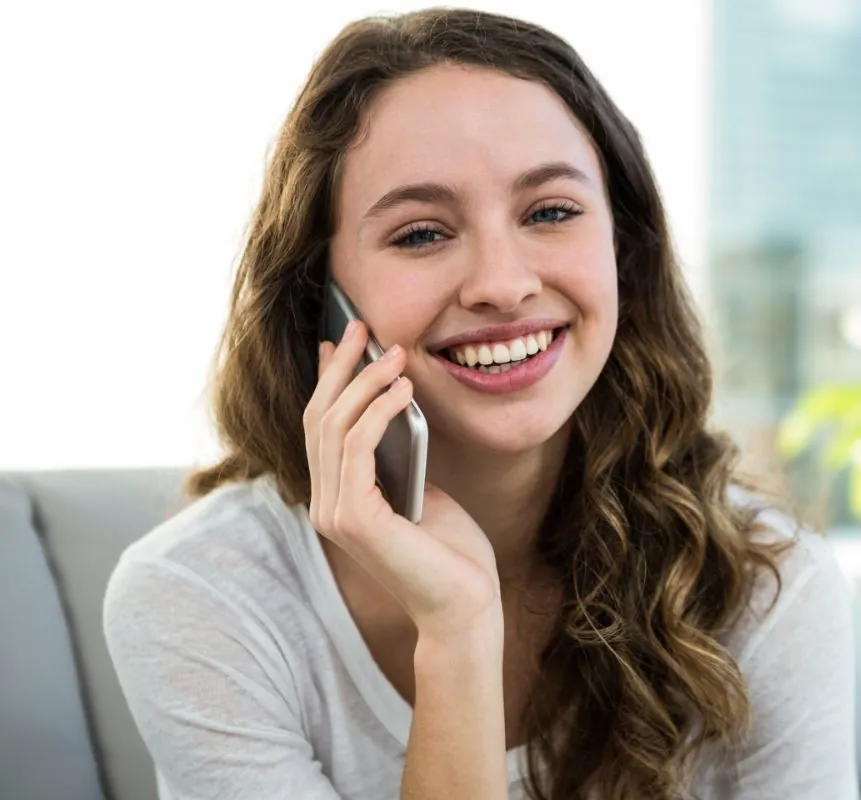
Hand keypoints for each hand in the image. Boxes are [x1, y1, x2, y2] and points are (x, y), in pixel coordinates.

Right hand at [303, 321, 501, 640]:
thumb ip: (398, 452)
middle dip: (340, 367)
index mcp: (336, 497)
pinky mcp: (354, 520)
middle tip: (363, 326)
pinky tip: (405, 389)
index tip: (340, 338)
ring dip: (365, 382)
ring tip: (396, 354)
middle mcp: (324, 506)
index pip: (319, 427)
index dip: (328, 379)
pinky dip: (379, 411)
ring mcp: (334, 514)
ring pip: (334, 428)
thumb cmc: (452, 549)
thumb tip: (391, 396)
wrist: (467, 603)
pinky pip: (357, 447)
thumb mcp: (421, 485)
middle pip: (318, 419)